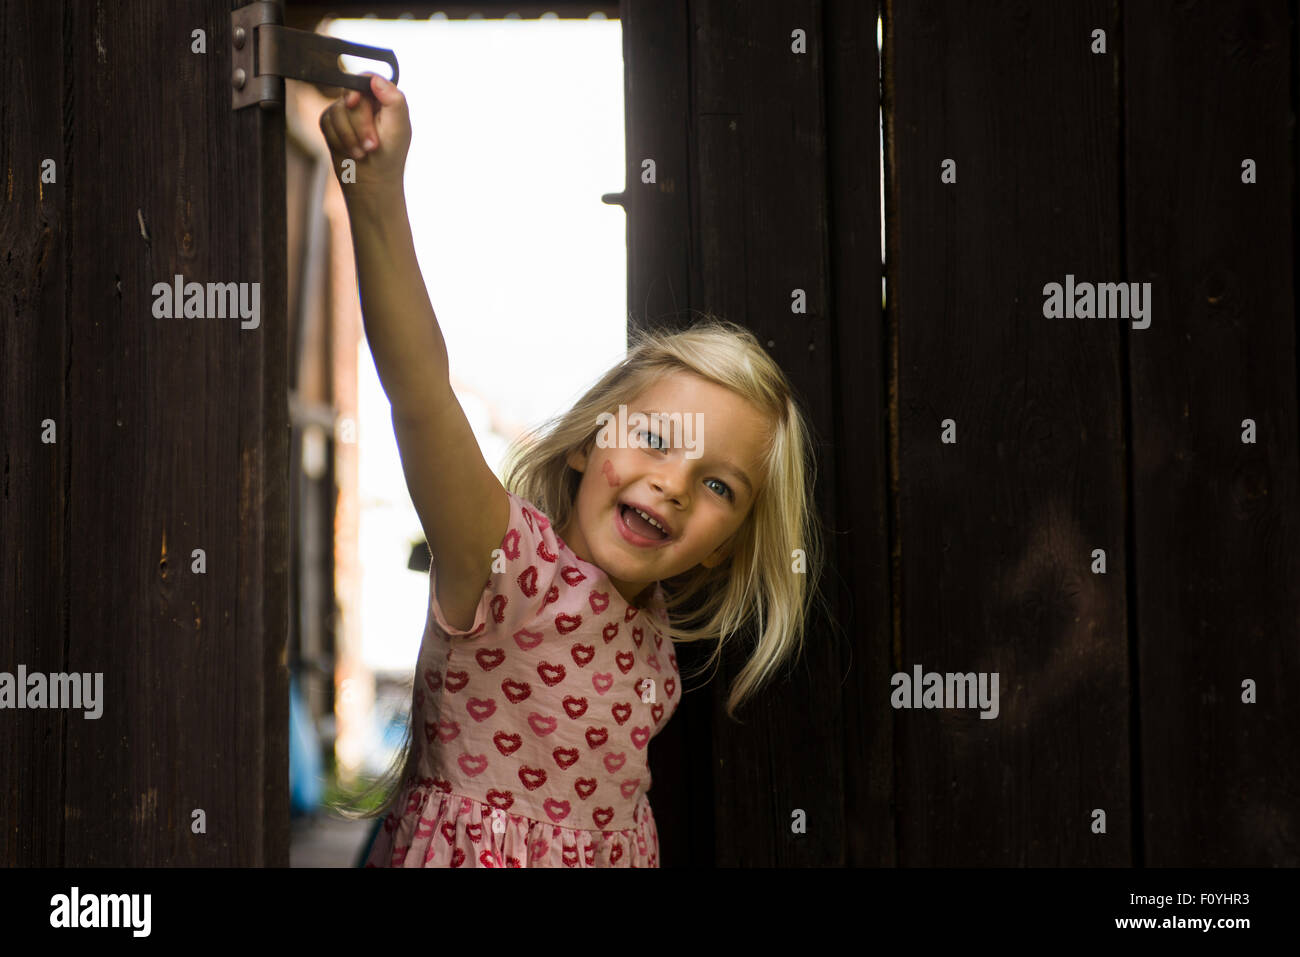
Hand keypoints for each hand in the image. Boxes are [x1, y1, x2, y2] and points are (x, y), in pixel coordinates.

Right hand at [319, 72, 410, 198]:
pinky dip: (338, 139)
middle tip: (371, 146)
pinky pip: (326, 122)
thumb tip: (376, 79)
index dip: (358, 90)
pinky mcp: (332, 124)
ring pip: (336, 110)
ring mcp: (347, 112)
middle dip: (359, 124)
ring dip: (348, 136)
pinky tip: (349, 151)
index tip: (355, 103)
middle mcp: (366, 103)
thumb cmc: (389, 157)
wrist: (371, 184)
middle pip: (350, 95)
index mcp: (385, 100)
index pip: (367, 79)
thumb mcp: (398, 128)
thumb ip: (393, 100)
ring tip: (361, 152)